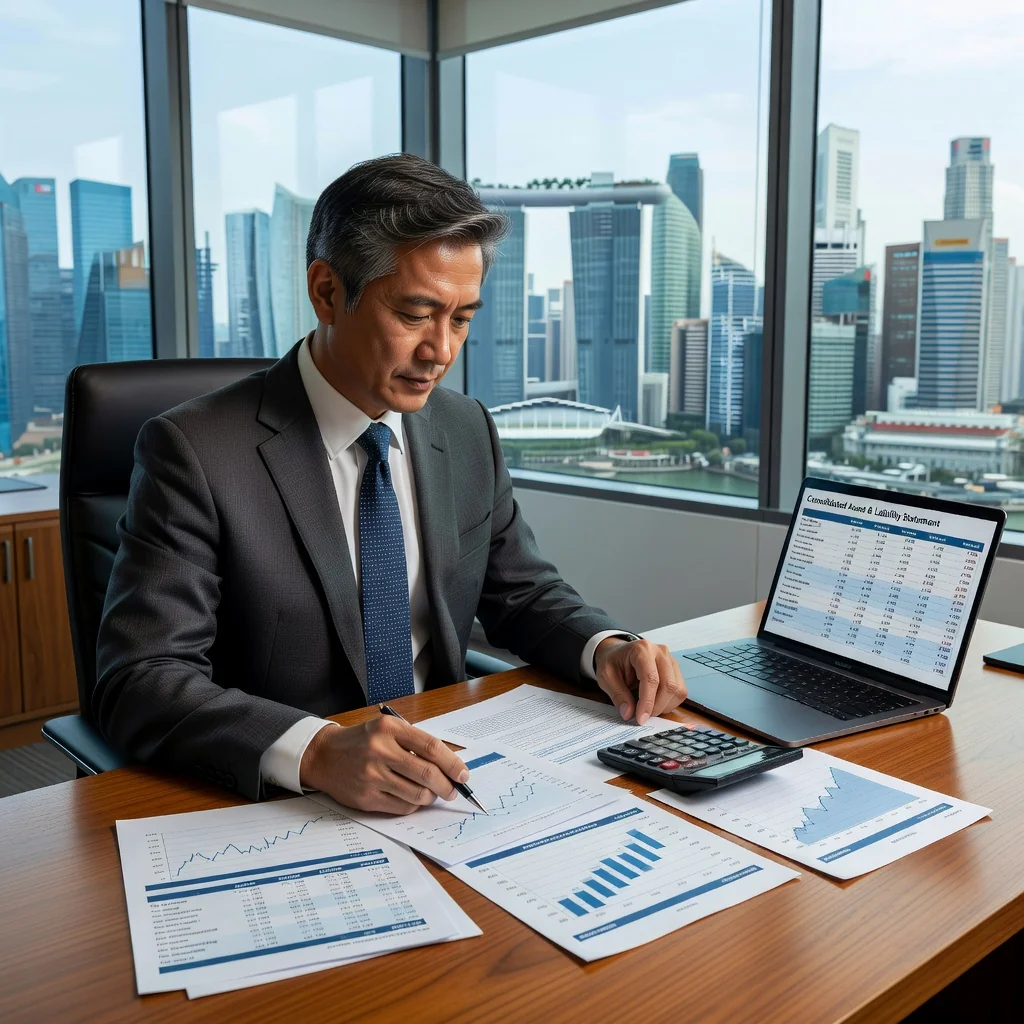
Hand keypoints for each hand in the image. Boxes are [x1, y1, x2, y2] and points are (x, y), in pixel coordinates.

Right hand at [300, 717, 470, 813]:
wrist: (324, 755)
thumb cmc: (362, 741)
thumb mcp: (387, 729)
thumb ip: (415, 742)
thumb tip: (449, 764)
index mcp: (389, 729)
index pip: (430, 747)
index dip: (452, 763)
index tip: (463, 773)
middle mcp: (380, 751)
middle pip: (426, 773)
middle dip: (447, 785)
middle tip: (453, 790)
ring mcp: (372, 776)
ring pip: (416, 795)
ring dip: (431, 797)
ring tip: (433, 794)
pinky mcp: (366, 798)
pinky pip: (401, 807)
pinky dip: (414, 805)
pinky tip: (413, 799)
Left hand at [594, 637, 686, 724]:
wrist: (617, 652)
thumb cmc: (612, 662)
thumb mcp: (606, 677)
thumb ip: (618, 695)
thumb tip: (629, 714)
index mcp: (641, 649)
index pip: (651, 679)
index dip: (647, 702)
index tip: (640, 718)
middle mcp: (660, 652)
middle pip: (669, 685)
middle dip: (657, 706)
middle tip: (642, 716)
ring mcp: (671, 659)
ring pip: (678, 690)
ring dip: (664, 706)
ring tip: (648, 708)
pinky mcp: (675, 669)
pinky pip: (680, 691)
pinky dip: (670, 702)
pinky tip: (656, 702)